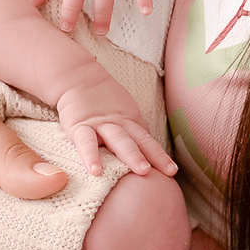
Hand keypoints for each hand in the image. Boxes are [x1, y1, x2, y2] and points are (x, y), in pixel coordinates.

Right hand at [56, 75, 176, 178]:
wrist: (77, 77)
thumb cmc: (99, 101)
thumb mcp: (121, 114)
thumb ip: (132, 132)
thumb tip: (147, 155)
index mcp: (129, 122)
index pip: (147, 141)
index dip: (160, 156)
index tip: (172, 171)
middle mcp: (119, 124)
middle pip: (139, 141)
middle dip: (155, 156)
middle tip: (169, 171)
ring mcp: (100, 125)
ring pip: (119, 140)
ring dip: (132, 155)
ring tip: (143, 171)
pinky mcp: (79, 126)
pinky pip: (86, 142)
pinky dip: (90, 156)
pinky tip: (95, 170)